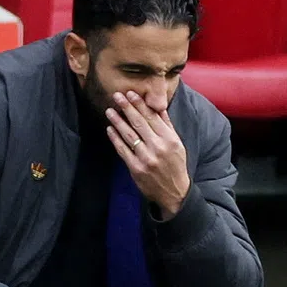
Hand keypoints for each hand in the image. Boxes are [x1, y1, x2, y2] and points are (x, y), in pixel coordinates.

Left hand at [105, 91, 189, 218]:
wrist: (174, 192)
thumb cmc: (175, 166)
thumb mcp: (177, 144)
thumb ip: (167, 126)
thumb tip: (159, 107)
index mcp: (170, 139)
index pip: (152, 117)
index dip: (140, 104)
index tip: (131, 93)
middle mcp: (158, 147)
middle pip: (139, 123)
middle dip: (127, 107)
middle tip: (116, 96)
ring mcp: (146, 158)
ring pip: (129, 135)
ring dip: (117, 121)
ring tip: (109, 110)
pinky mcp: (136, 168)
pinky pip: (123, 150)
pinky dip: (115, 139)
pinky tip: (110, 129)